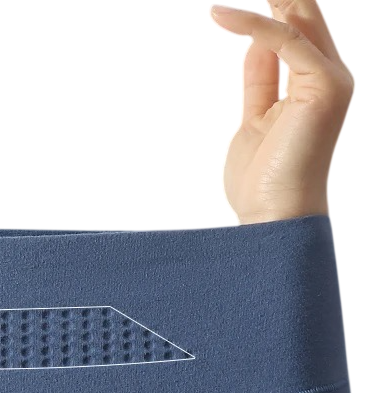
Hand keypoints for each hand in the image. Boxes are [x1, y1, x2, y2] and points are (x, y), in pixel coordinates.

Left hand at [211, 1, 353, 223]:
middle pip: (302, 16)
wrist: (273, 216)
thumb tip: (255, 41)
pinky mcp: (325, 85)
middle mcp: (326, 76)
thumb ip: (260, 78)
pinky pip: (284, 41)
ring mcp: (329, 79)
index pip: (293, 31)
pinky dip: (251, 25)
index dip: (270, 7)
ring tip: (220, 3)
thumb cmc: (261, 181)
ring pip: (298, 18)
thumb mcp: (254, 118)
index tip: (231, 6)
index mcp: (311, 85)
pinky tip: (218, 15)